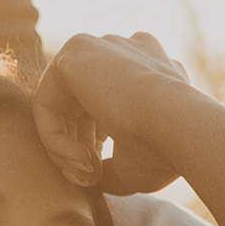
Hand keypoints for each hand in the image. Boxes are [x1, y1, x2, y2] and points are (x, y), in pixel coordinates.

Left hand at [33, 29, 192, 196]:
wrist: (179, 127)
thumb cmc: (164, 150)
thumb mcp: (135, 163)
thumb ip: (111, 163)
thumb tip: (92, 177)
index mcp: (147, 68)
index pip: (101, 107)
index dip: (92, 144)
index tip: (98, 174)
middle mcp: (123, 51)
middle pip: (76, 106)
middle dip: (76, 147)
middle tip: (87, 178)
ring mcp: (99, 47)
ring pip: (58, 106)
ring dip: (63, 148)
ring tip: (84, 174)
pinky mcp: (75, 52)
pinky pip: (45, 101)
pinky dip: (52, 137)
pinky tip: (78, 158)